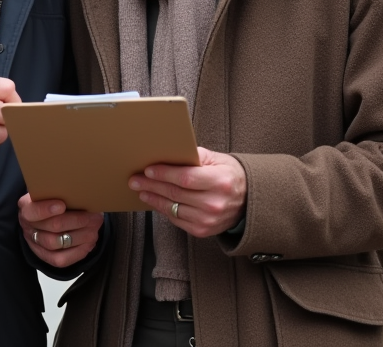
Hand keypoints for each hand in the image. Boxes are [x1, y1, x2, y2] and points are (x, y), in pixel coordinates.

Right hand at [18, 194, 103, 268]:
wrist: (50, 216)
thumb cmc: (55, 199)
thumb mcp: (53, 191)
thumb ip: (62, 192)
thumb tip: (83, 193)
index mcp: (26, 206)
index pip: (32, 211)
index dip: (46, 209)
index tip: (63, 205)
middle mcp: (28, 226)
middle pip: (52, 226)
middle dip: (76, 221)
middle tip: (94, 216)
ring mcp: (36, 243)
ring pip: (57, 243)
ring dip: (81, 235)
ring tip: (95, 227)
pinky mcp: (46, 257)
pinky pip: (61, 259)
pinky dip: (78, 251)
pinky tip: (90, 241)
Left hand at [129, 147, 246, 237]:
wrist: (247, 201)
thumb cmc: (229, 175)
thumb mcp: (218, 160)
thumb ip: (195, 156)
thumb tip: (169, 153)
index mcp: (220, 181)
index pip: (185, 178)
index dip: (164, 174)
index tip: (148, 169)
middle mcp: (215, 203)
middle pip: (175, 193)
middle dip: (152, 185)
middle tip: (135, 179)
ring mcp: (208, 219)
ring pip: (173, 208)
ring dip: (154, 199)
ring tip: (141, 190)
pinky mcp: (203, 230)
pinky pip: (177, 219)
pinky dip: (164, 209)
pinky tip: (155, 201)